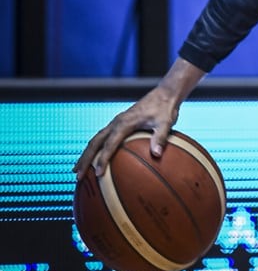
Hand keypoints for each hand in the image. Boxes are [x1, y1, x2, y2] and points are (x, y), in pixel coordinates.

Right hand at [72, 59, 203, 178]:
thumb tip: (157, 154)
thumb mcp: (166, 123)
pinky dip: (95, 149)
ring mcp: (116, 122)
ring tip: (78, 170)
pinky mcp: (119, 123)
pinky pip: (102, 137)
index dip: (103, 159)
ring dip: (86, 155)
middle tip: (78, 177)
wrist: (165, 94)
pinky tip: (94, 158)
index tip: (98, 174)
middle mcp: (116, 122)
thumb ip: (160, 137)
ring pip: (95, 140)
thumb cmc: (165, 108)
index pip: (110, 144)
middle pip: (95, 143)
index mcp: (125, 123)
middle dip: (85, 160)